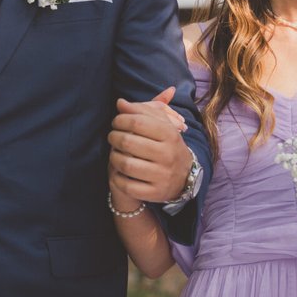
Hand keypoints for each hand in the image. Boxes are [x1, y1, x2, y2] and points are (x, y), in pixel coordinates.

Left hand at [109, 87, 191, 203]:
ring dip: (113, 157)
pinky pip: (127, 185)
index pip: (137, 122)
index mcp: (170, 135)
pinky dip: (117, 177)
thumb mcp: (162, 126)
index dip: (120, 120)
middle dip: (113, 137)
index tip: (116, 122)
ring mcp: (162, 176)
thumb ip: (142, 111)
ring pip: (125, 164)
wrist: (184, 177)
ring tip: (114, 153)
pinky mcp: (154, 193)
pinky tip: (118, 171)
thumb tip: (120, 103)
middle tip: (112, 137)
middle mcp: (167, 155)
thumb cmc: (167, 146)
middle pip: (128, 142)